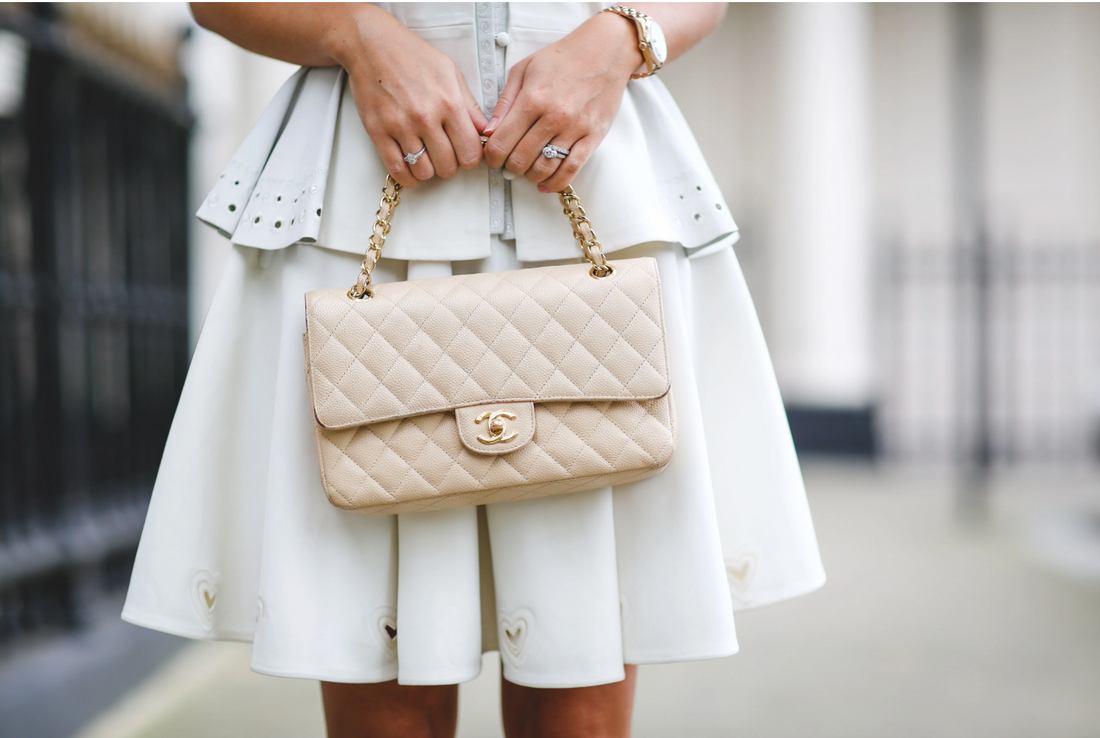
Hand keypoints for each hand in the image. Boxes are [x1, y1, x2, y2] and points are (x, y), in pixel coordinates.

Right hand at [333, 8, 488, 187]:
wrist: (372, 45)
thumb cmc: (412, 55)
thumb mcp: (450, 73)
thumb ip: (469, 106)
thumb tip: (485, 131)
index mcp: (449, 102)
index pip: (470, 151)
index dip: (471, 157)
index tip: (465, 153)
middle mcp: (425, 117)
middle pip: (448, 166)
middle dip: (450, 165)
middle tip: (446, 155)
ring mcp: (400, 126)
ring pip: (424, 172)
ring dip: (429, 170)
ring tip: (428, 158)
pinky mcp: (378, 132)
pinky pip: (397, 169)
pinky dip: (407, 177)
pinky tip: (412, 170)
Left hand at [481, 11, 643, 192]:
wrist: (605, 52)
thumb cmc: (563, 58)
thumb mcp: (524, 70)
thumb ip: (505, 102)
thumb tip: (490, 132)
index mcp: (532, 98)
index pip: (501, 142)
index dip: (491, 156)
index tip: (492, 157)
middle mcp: (553, 116)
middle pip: (520, 160)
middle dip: (509, 167)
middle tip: (509, 163)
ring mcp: (575, 129)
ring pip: (544, 168)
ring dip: (530, 175)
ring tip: (527, 168)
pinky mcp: (593, 137)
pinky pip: (571, 170)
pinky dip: (555, 183)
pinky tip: (545, 183)